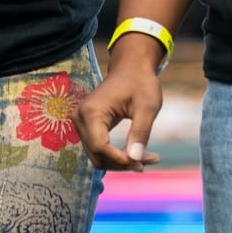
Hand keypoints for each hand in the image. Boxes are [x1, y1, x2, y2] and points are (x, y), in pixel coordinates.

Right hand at [75, 46, 166, 171]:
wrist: (131, 68)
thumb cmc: (141, 83)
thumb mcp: (147, 106)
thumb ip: (140, 132)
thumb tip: (135, 159)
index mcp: (92, 112)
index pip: (100, 147)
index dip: (120, 160)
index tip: (143, 162)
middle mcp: (80, 118)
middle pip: (97, 155)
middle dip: (123, 163)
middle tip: (151, 160)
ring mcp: (81, 123)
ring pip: (98, 157)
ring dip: (121, 162)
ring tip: (148, 158)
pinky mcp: (87, 128)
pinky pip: (99, 150)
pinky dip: (117, 156)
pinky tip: (137, 154)